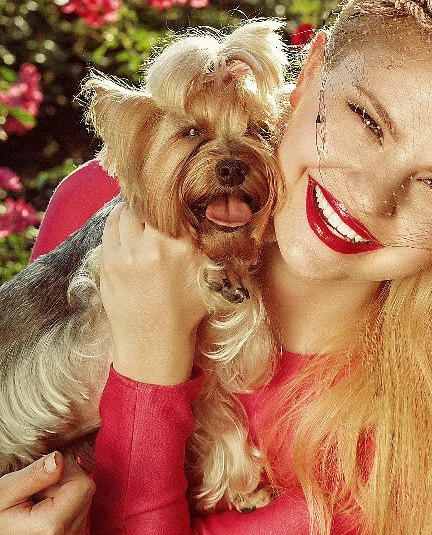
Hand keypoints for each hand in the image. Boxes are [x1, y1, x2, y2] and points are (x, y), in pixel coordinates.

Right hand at [0, 452, 94, 534]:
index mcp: (51, 528)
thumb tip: (61, 459)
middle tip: (34, 496)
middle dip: (64, 489)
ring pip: (83, 512)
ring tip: (34, 512)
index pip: (84, 485)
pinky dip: (63, 521)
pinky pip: (78, 530)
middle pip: (86, 498)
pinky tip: (40, 526)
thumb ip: (35, 475)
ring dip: (64, 505)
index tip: (42, 479)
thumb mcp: (4, 493)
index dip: (66, 474)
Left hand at [101, 202, 207, 384]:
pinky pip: (110, 226)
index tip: (182, 190)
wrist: (154, 344)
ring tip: (144, 211)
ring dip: (136, 207)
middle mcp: (154, 247)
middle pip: (150, 202)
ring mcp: (127, 254)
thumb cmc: (187, 312)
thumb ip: (212, 244)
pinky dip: (120, 220)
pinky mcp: (108, 262)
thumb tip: (220, 211)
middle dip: (156, 198)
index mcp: (184, 249)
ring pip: (126, 210)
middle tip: (161, 199)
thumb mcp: (211, 277)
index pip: (178, 202)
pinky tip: (128, 224)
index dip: (179, 193)